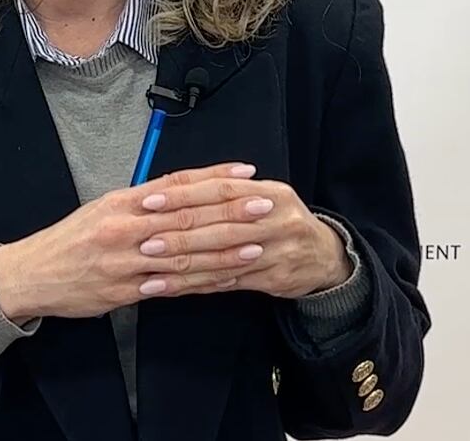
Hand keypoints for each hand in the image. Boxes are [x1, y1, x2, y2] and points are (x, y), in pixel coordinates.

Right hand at [0, 163, 274, 322]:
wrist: (32, 275)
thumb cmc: (70, 240)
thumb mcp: (103, 208)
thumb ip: (142, 202)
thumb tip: (180, 191)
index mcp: (121, 201)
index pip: (176, 184)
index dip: (213, 178)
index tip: (246, 173)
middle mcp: (124, 227)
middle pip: (185, 216)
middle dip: (229, 211)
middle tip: (263, 205)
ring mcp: (125, 261)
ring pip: (183, 254)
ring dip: (223, 250)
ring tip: (257, 244)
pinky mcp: (124, 290)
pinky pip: (171, 287)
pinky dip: (201, 283)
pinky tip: (225, 279)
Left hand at [133, 177, 353, 299]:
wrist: (325, 255)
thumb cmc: (283, 220)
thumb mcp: (265, 195)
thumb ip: (228, 190)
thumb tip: (176, 183)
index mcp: (271, 192)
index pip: (220, 190)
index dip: (183, 195)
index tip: (150, 200)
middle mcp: (277, 220)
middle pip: (220, 226)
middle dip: (179, 234)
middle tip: (145, 240)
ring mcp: (278, 252)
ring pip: (222, 258)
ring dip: (184, 265)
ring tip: (151, 269)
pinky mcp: (273, 279)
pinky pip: (228, 282)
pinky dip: (197, 284)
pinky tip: (173, 286)